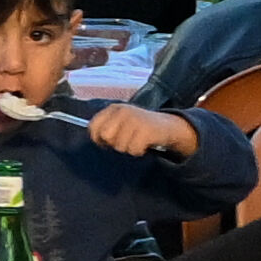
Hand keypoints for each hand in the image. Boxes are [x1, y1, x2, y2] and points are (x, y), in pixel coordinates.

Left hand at [80, 102, 198, 163]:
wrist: (167, 126)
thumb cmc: (139, 127)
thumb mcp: (121, 121)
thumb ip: (107, 127)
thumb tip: (96, 139)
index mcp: (114, 108)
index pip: (94, 126)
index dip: (97, 138)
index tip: (105, 142)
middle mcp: (123, 111)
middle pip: (106, 136)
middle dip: (113, 143)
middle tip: (124, 141)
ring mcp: (135, 120)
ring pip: (120, 146)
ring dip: (128, 148)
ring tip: (136, 141)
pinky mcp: (146, 130)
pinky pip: (133, 150)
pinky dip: (138, 151)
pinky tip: (144, 144)